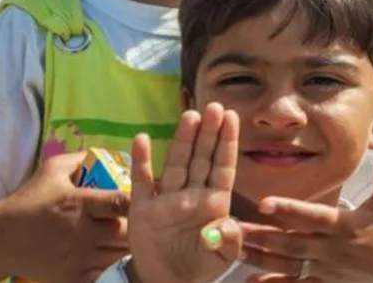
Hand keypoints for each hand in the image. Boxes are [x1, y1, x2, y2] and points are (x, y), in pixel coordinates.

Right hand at [0, 150, 130, 282]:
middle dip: (136, 228)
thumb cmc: (28, 200)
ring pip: (119, 256)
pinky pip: (104, 274)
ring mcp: (78, 258)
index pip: (122, 202)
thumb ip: (80, 158)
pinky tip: (109, 258)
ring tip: (130, 242)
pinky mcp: (73, 278)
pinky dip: (111, 267)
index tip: (139, 201)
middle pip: (127, 233)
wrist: (1, 239)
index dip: (136, 201)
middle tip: (141, 224)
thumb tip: (109, 152)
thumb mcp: (51, 170)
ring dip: (126, 248)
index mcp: (80, 202)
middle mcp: (82, 232)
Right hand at [127, 103, 242, 282]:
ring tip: (189, 116)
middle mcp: (191, 194)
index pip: (222, 166)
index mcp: (214, 202)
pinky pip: (142, 181)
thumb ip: (229, 241)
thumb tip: (226, 225)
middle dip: (207, 133)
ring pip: (176, 163)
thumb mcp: (222, 258)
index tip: (232, 116)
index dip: (227, 141)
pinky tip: (142, 139)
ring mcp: (167, 199)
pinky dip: (141, 161)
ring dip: (182, 140)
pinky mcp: (143, 209)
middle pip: (200, 158)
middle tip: (214, 106)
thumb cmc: (199, 266)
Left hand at [239, 142, 372, 282]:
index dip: (290, 210)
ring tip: (234, 248)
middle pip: (291, 243)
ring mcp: (326, 270)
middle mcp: (332, 249)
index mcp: (344, 225)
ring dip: (260, 258)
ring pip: (288, 265)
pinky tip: (251, 282)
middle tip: (232, 226)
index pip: (313, 217)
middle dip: (261, 236)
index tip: (264, 202)